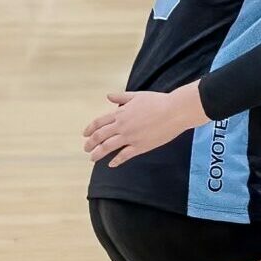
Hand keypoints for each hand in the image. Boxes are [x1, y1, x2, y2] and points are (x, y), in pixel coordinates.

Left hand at [82, 83, 208, 166]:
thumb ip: (122, 97)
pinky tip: (111, 164)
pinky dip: (116, 161)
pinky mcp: (140, 146)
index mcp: (121, 113)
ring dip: (98, 154)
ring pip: (107, 147)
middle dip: (90, 143)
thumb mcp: (138, 96)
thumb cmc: (158, 101)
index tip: (85, 134)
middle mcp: (122, 126)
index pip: (99, 122)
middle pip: (100, 136)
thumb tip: (108, 96)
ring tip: (93, 158)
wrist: (175, 111)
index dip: (90, 129)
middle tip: (86, 148)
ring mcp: (130, 137)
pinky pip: (124, 155)